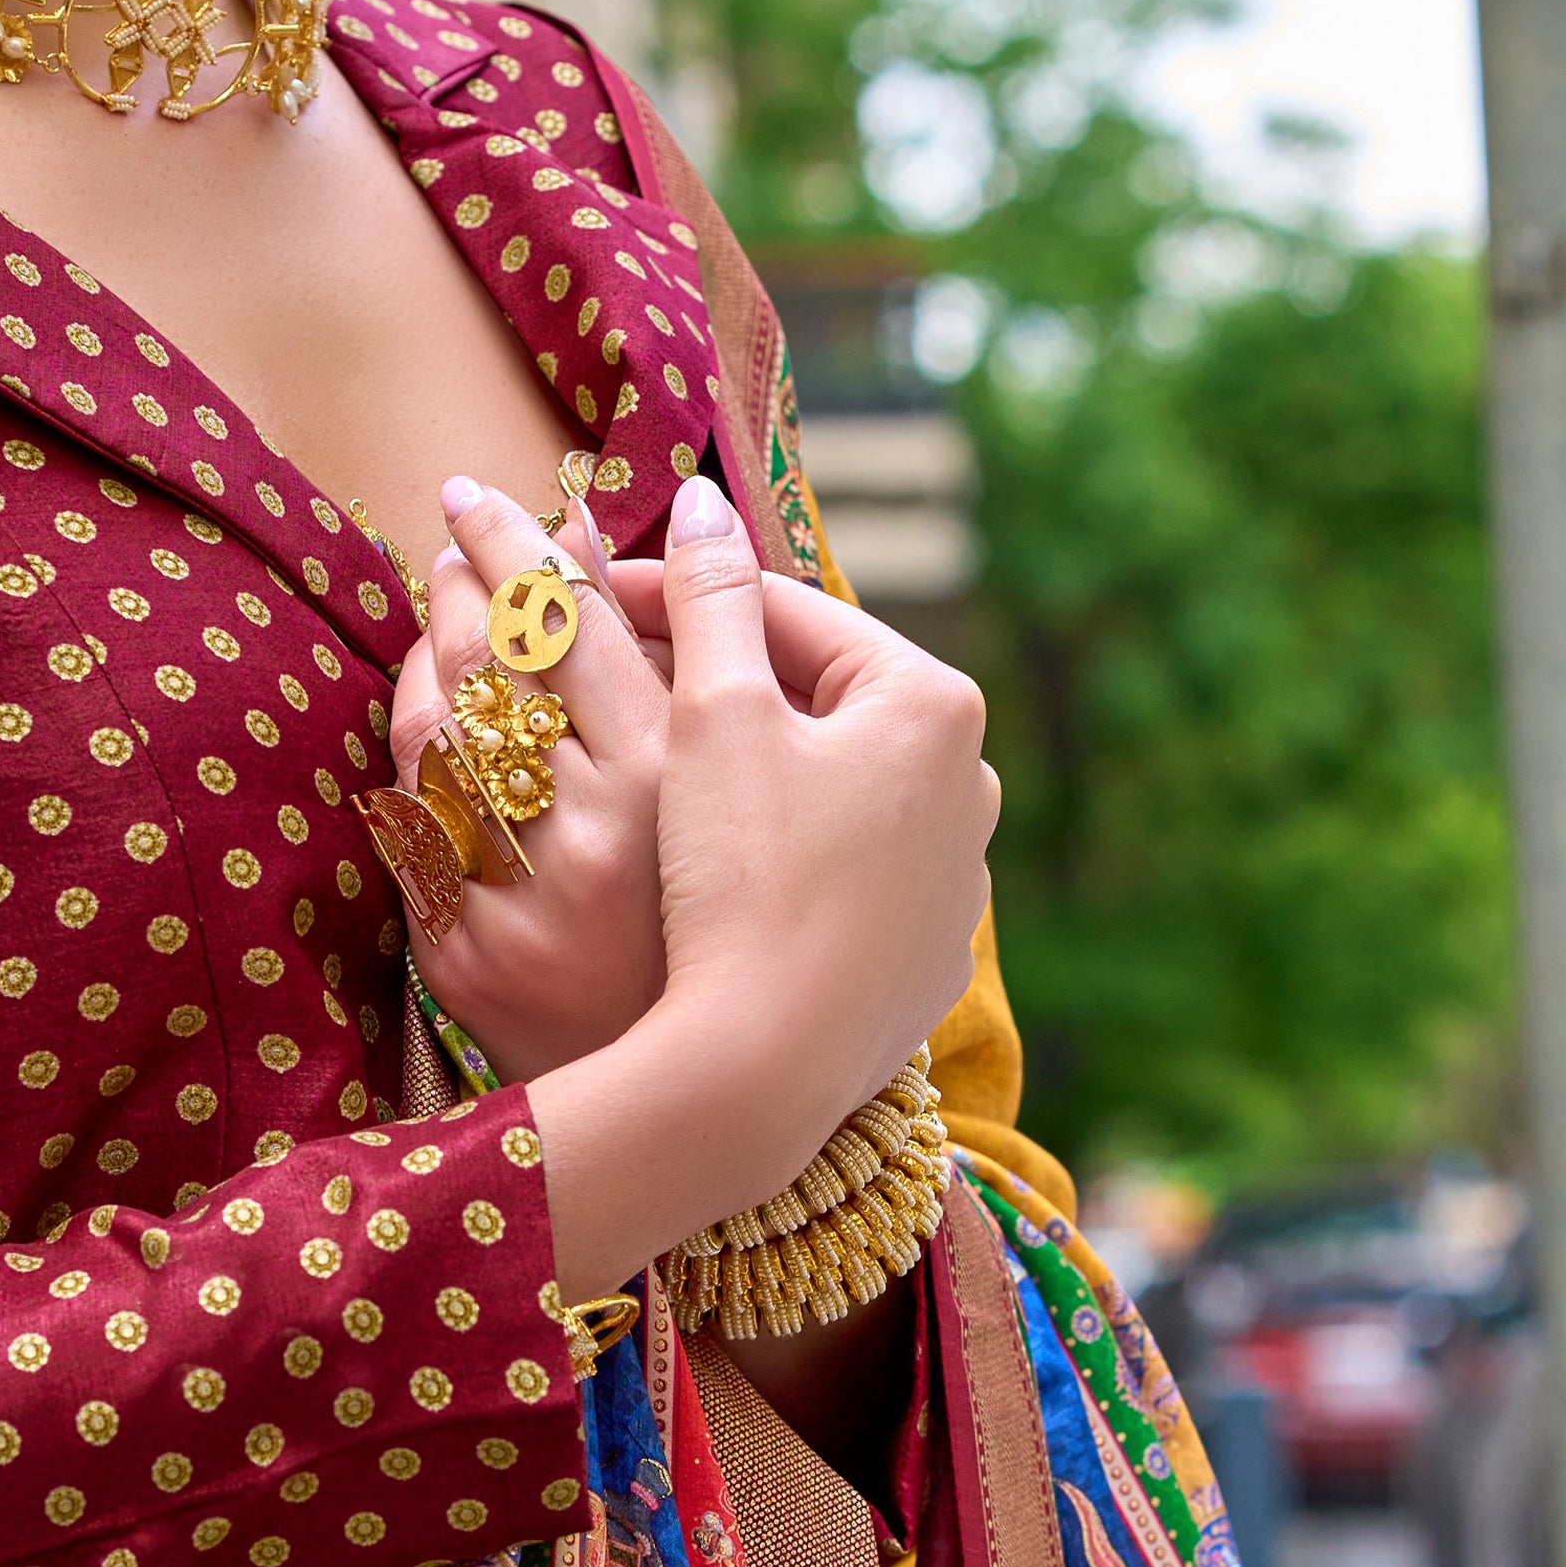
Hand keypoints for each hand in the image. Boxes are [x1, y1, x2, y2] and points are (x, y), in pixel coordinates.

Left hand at [388, 479, 667, 1077]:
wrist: (708, 1087)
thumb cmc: (733, 911)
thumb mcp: (726, 779)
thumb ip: (675, 650)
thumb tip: (608, 528)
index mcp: (675, 780)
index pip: (570, 622)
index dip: (519, 547)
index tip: (483, 496)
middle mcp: (594, 833)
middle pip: (492, 665)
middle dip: (464, 581)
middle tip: (453, 529)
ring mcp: (522, 898)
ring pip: (436, 735)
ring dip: (430, 654)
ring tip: (444, 603)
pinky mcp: (468, 955)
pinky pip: (413, 827)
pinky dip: (416, 758)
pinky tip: (431, 718)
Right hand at [528, 475, 998, 1306]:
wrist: (769, 1064)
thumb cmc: (744, 876)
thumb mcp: (713, 715)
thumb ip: (708, 599)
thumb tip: (703, 502)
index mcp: (930, 699)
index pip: (790, 614)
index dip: (678, 597)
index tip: (595, 598)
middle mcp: (970, 779)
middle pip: (818, 699)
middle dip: (722, 683)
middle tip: (619, 681)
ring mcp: (959, 874)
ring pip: (833, 787)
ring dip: (756, 771)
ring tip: (661, 782)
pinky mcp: (931, 952)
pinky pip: (847, 873)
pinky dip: (788, 857)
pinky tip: (722, 879)